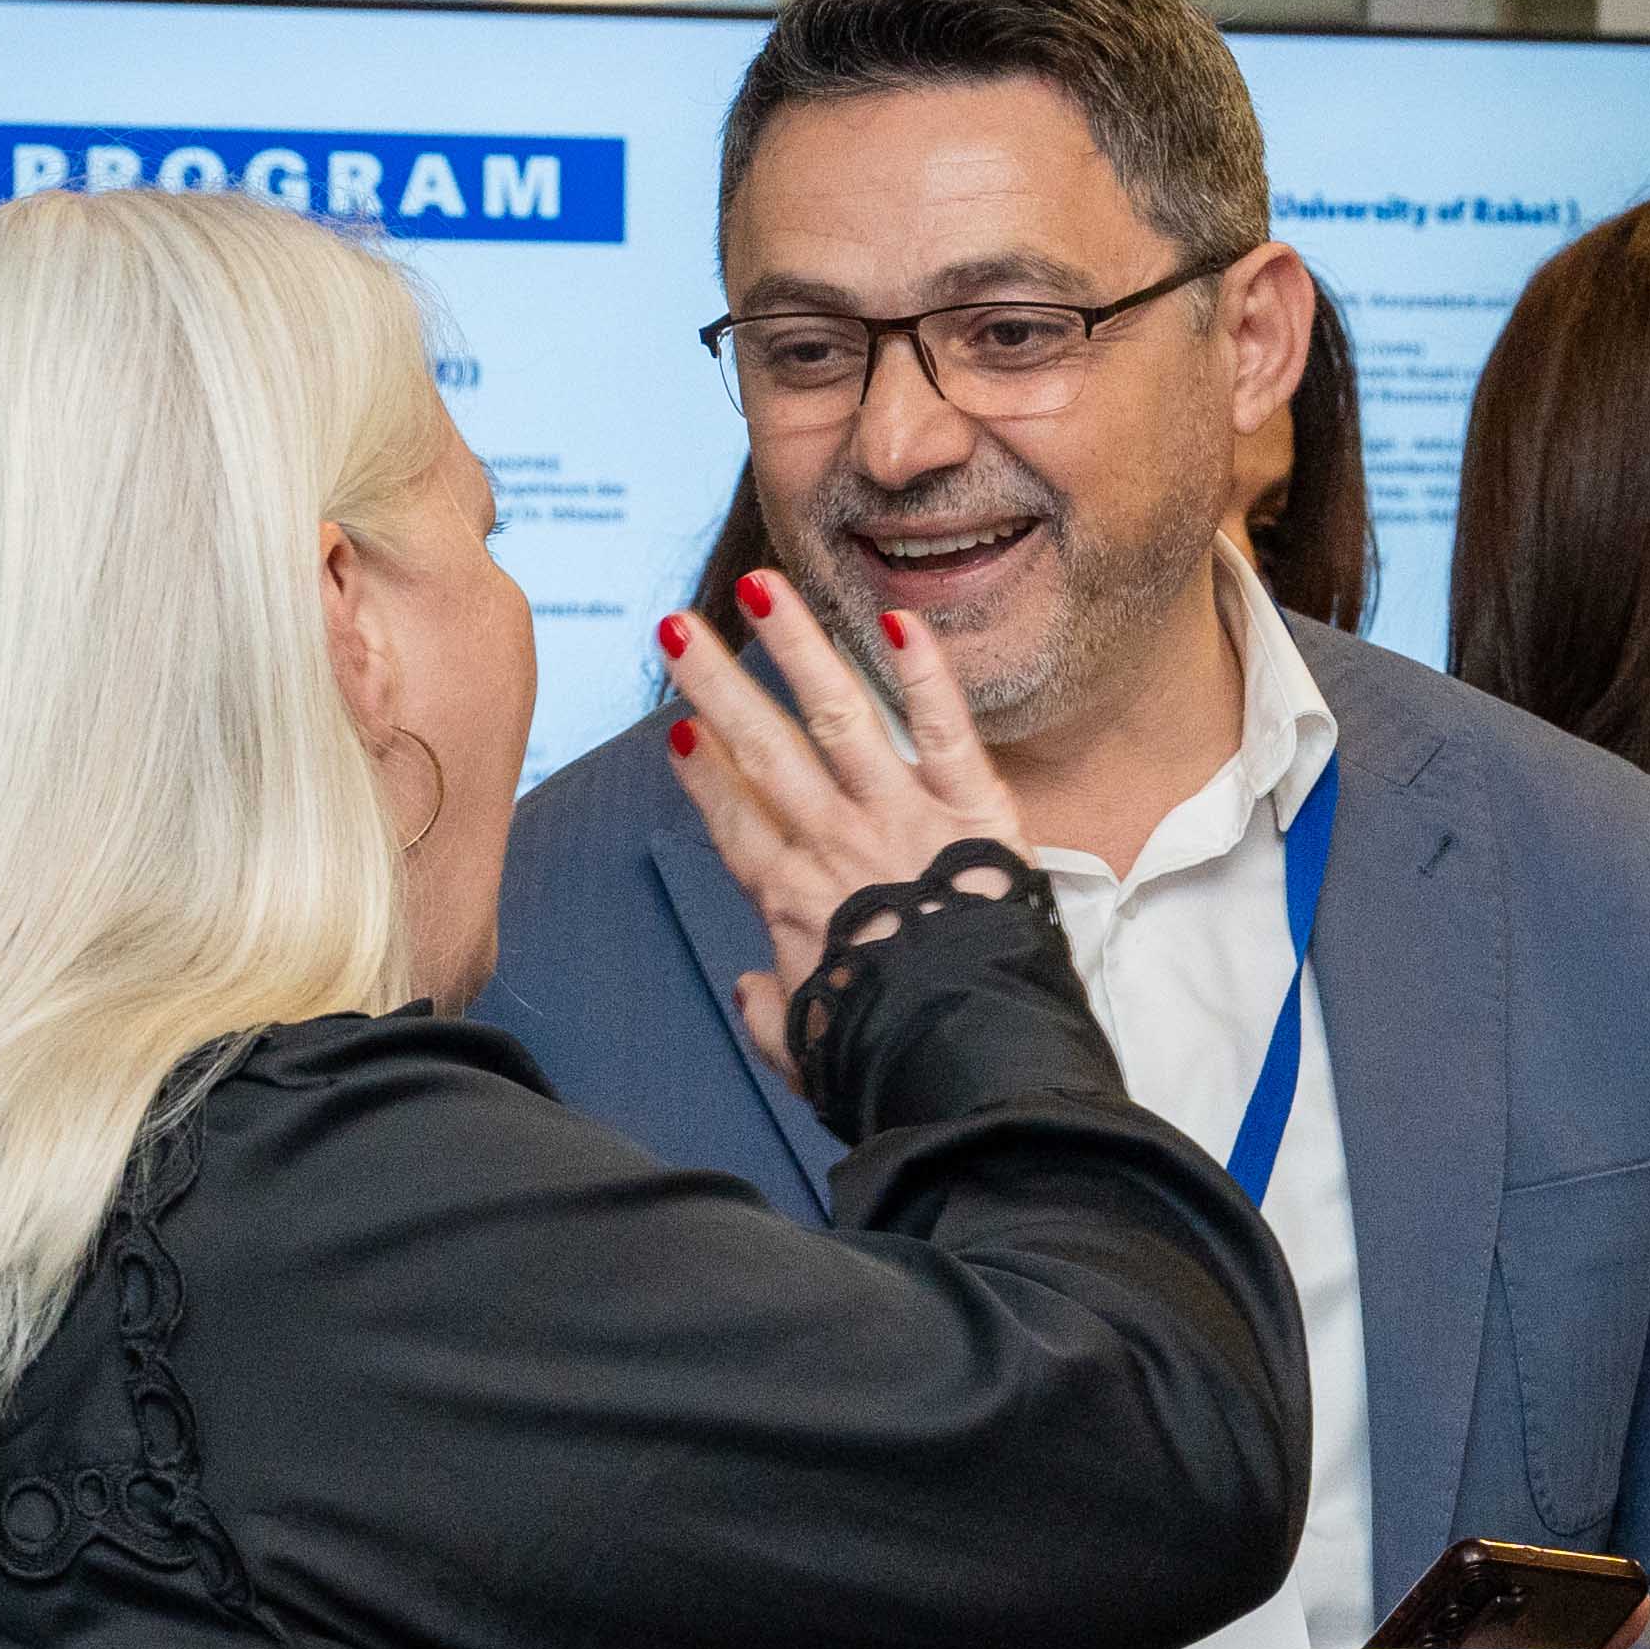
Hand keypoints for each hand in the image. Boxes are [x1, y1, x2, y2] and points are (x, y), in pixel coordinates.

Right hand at [660, 574, 1032, 1071]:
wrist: (973, 1059)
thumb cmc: (894, 1059)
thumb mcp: (809, 1052)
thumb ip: (769, 1017)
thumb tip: (748, 989)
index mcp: (796, 904)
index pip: (735, 822)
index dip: (704, 778)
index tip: (677, 734)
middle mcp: (838, 847)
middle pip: (763, 751)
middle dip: (715, 684)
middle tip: (675, 628)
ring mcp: (903, 820)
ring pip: (837, 716)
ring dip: (796, 648)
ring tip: (761, 590)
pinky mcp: (974, 810)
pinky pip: (943, 728)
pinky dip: (923, 672)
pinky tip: (897, 621)